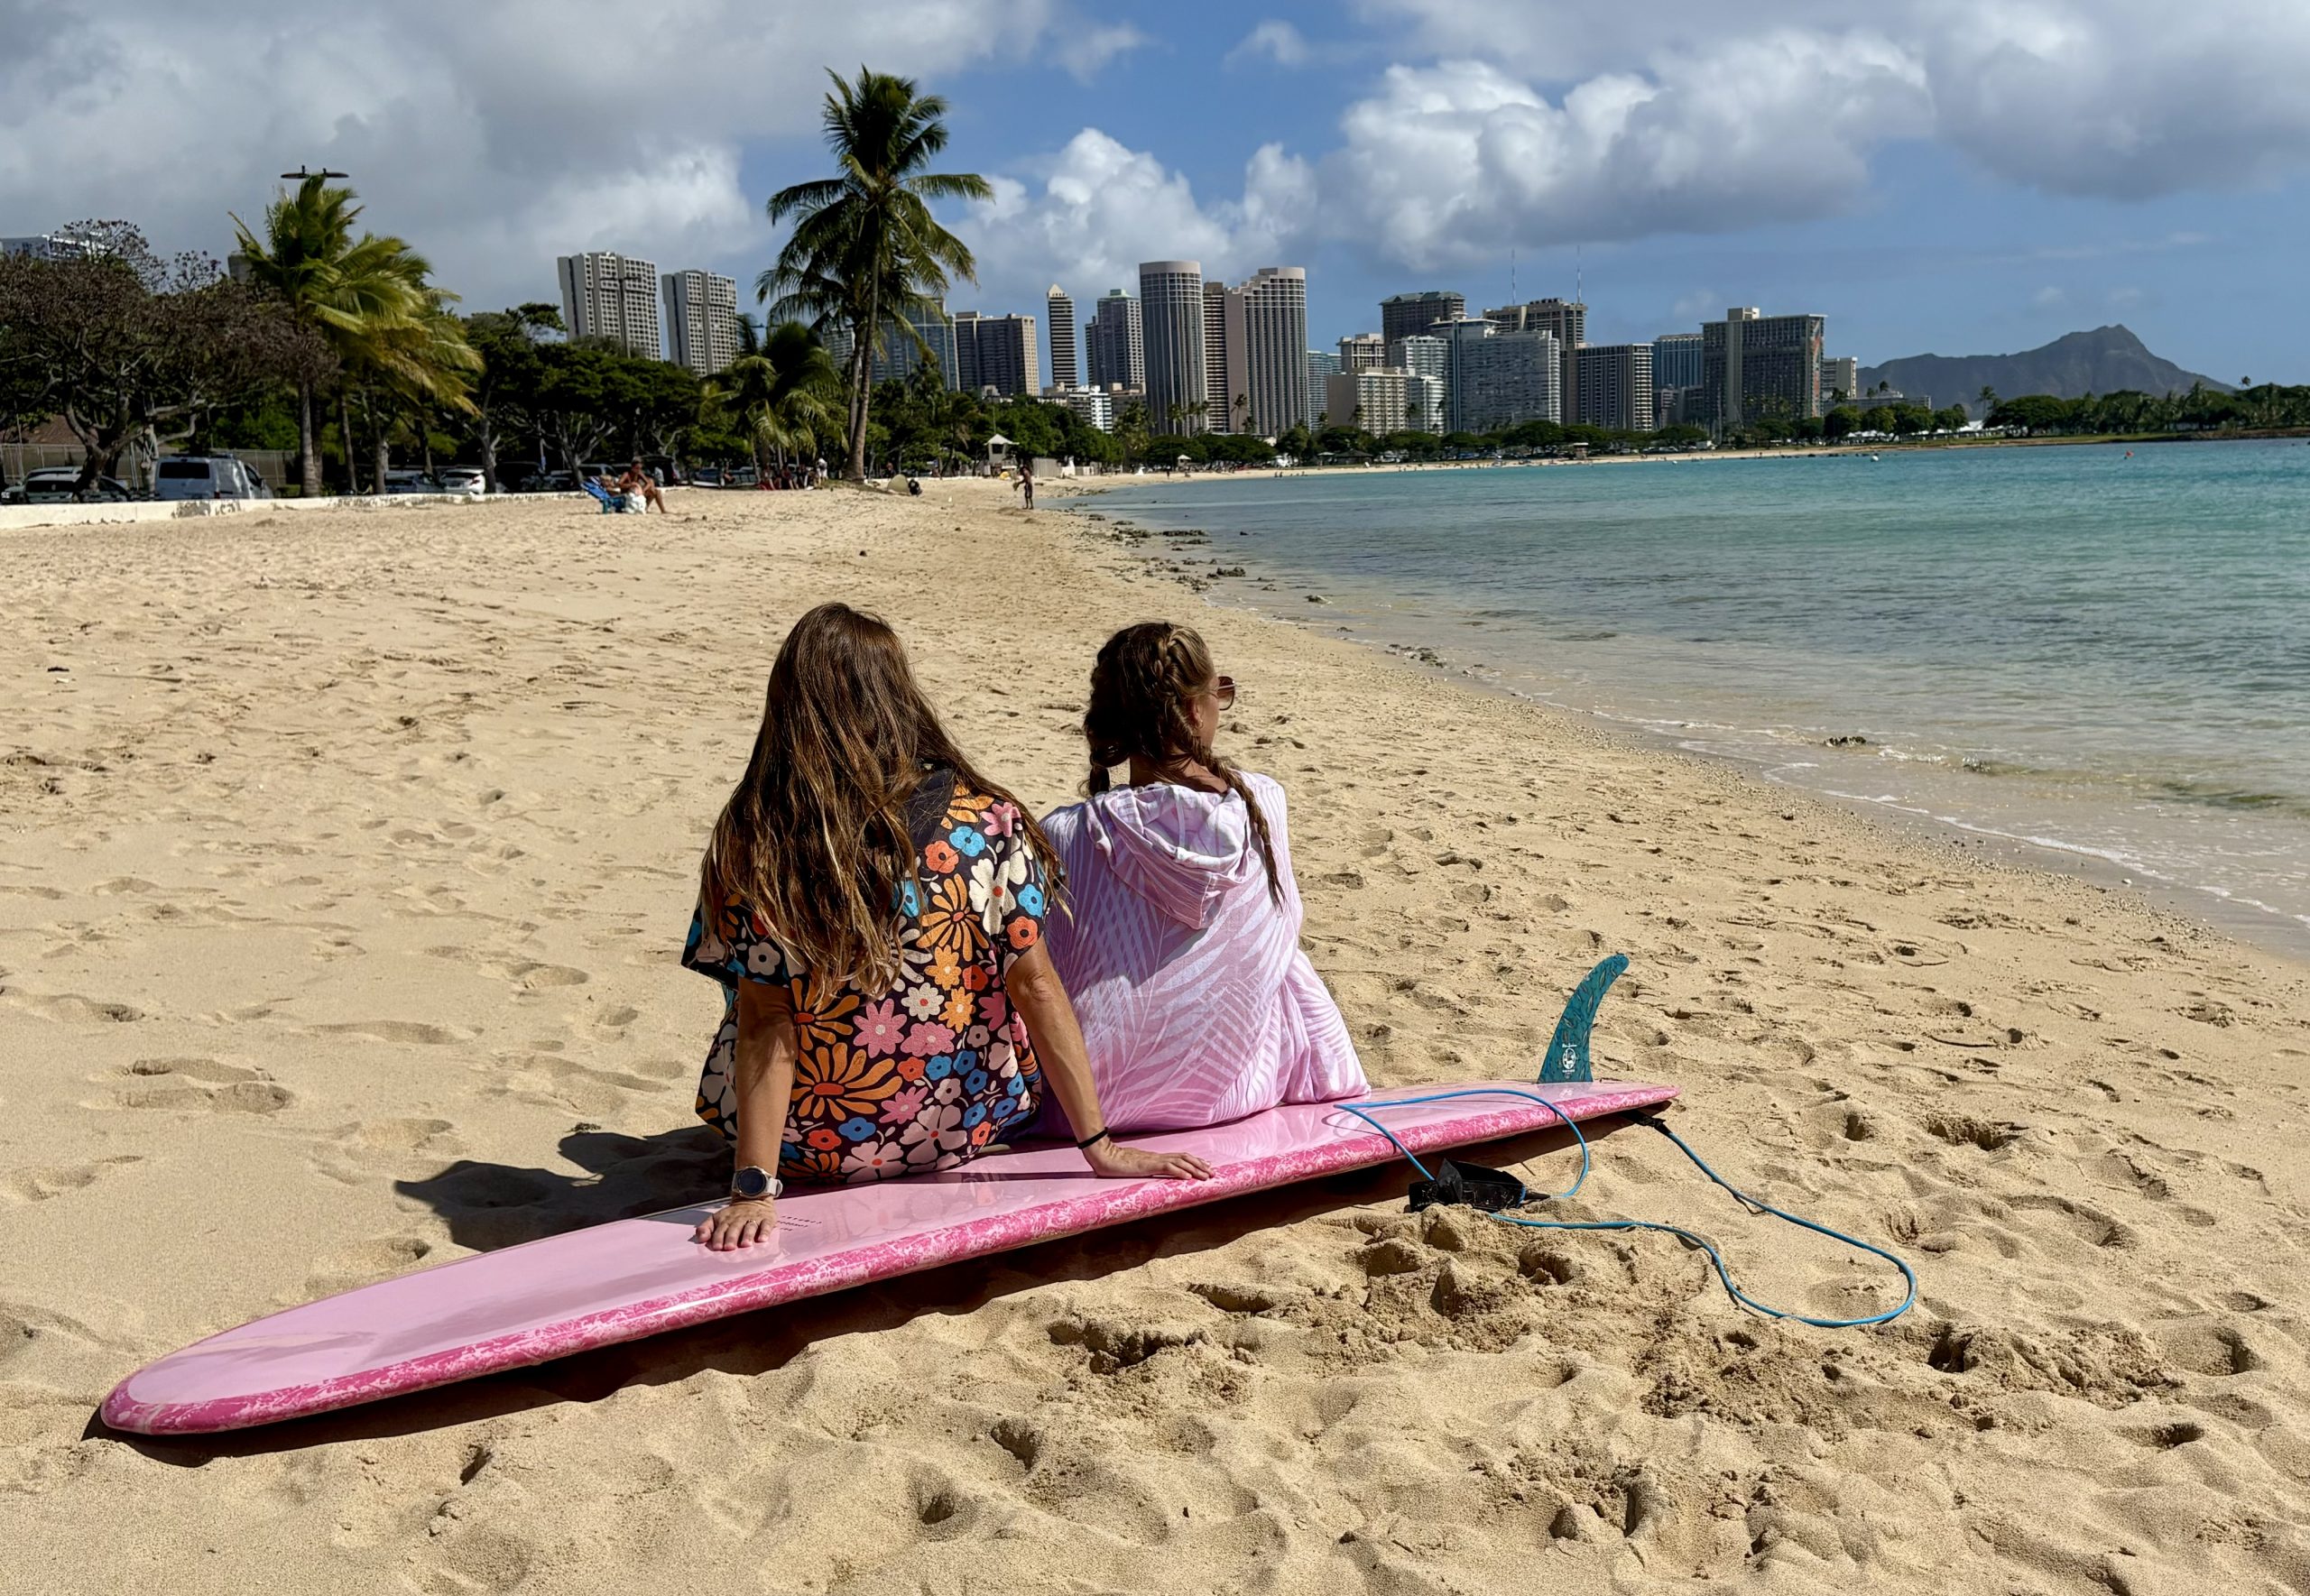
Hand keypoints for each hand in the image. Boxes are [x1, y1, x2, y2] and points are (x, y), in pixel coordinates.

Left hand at [693, 1197, 777, 1250]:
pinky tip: (763, 1239)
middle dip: (731, 1238)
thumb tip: (701, 1239)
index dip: (718, 1238)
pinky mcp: (766, 1219)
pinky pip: (766, 1225)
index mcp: (725, 1220)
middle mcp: (739, 1219)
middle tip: (729, 1247)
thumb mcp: (716, 1218)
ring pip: (750, 1227)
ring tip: (745, 1244)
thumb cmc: (733, 1214)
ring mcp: (753, 1219)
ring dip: (747, 1235)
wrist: (754, 1197)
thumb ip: (706, 1228)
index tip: (716, 1247)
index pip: (720, 1229)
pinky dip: (765, 1232)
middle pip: (734, 1229)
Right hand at [1083, 1138, 1214, 1181]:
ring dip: (1195, 1169)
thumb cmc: (1114, 1162)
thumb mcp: (1133, 1166)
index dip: (1194, 1161)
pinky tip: (1188, 1177)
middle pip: (1184, 1157)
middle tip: (1213, 1173)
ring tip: (1206, 1175)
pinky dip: (1179, 1171)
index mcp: (1155, 1157)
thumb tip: (1150, 1171)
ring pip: (1179, 1162)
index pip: (1179, 1157)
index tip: (1206, 1166)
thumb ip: (1143, 1168)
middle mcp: (1157, 1156)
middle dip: (1200, 1165)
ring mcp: (1152, 1160)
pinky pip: (1166, 1168)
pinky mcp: (1147, 1165)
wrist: (1102, 1155)